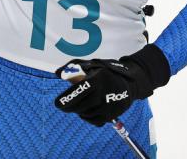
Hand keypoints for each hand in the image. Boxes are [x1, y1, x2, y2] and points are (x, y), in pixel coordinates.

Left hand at [54, 45, 169, 125]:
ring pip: (86, 114)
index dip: (67, 99)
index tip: (57, 104)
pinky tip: (86, 111)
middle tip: (62, 106)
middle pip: (80, 106)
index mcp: (97, 79)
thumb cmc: (105, 72)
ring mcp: (109, 105)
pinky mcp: (113, 114)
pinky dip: (87, 118)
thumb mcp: (91, 64)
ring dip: (78, 111)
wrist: (129, 82)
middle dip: (68, 107)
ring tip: (79, 105)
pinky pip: (95, 121)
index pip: (79, 91)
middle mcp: (103, 93)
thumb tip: (58, 73)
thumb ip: (73, 66)